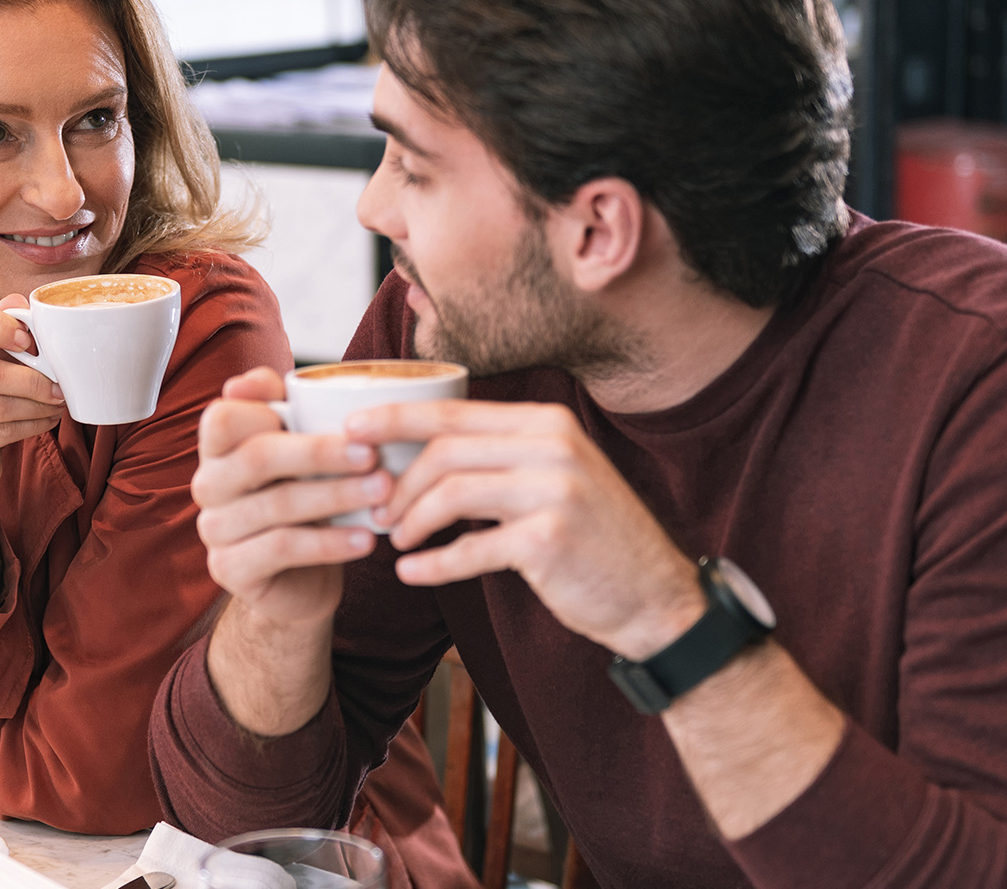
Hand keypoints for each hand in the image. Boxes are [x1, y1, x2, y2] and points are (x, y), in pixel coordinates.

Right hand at [188, 367, 390, 629]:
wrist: (303, 581)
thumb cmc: (307, 503)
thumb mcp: (301, 452)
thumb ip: (286, 409)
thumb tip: (256, 379)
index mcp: (218, 448)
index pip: (223, 417)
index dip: (268, 410)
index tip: (326, 416)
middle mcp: (208, 485)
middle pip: (258, 457)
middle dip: (321, 453)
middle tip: (373, 453)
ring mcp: (214, 529)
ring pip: (277, 504)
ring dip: (336, 495)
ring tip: (383, 492)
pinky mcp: (229, 569)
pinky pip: (282, 548)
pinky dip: (329, 543)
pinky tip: (366, 539)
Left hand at [352, 401, 703, 659]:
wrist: (656, 596)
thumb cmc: (594, 540)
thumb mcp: (554, 477)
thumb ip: (500, 457)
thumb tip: (419, 452)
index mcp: (547, 423)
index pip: (452, 411)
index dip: (394, 420)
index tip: (350, 433)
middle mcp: (553, 446)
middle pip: (445, 449)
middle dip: (398, 481)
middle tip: (377, 509)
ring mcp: (554, 490)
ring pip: (451, 492)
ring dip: (411, 519)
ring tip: (397, 540)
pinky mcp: (550, 540)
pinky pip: (470, 548)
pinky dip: (434, 564)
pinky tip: (413, 574)